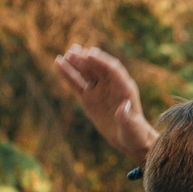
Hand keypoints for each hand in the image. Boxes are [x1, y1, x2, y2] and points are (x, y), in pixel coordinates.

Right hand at [55, 44, 157, 164]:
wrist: (127, 139)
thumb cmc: (134, 133)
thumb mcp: (132, 127)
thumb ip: (127, 117)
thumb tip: (124, 107)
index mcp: (124, 87)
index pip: (113, 69)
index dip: (101, 61)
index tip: (90, 54)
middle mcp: (111, 85)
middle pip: (97, 68)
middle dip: (86, 59)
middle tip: (74, 52)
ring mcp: (98, 89)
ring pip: (86, 72)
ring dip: (76, 63)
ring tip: (65, 55)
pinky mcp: (88, 97)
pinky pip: (76, 83)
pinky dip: (67, 74)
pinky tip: (58, 63)